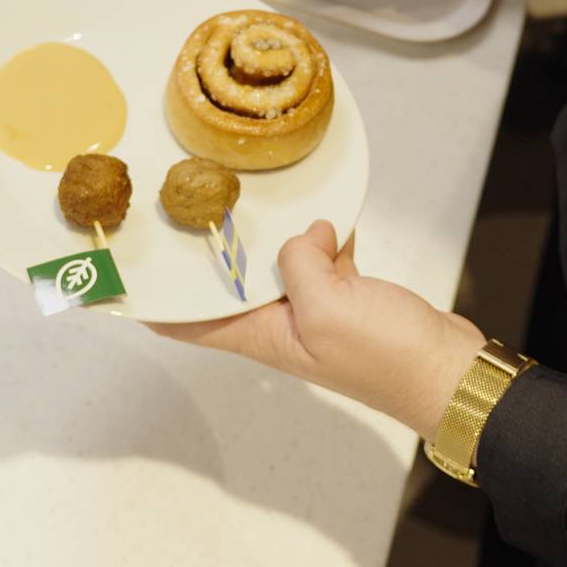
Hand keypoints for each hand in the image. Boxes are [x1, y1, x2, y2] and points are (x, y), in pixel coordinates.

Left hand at [150, 221, 485, 441]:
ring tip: (260, 197)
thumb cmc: (387, 358)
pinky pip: (321, 258)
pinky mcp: (346, 296)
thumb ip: (297, 263)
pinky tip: (334, 218)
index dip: (149, 301)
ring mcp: (312, 310)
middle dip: (208, 250)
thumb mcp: (327, 305)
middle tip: (184, 203)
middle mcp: (277, 324)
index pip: (185, 323)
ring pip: (277, 262)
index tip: (119, 272)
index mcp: (259, 336)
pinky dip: (325, 237)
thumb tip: (302, 235)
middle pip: (227, 285)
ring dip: (276, 235)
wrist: (447, 369)